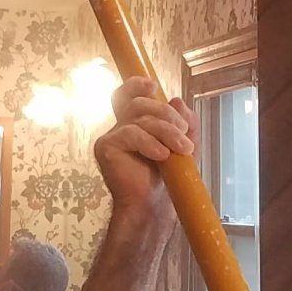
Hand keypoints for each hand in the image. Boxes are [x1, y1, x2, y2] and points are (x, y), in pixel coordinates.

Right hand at [92, 77, 195, 225]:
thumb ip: (185, 122)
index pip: (128, 95)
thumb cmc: (167, 177)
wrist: (153, 206)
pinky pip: (131, 134)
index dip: (137, 85)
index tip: (153, 86)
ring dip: (166, 131)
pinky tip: (162, 156)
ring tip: (181, 149)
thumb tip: (176, 99)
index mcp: (136, 123)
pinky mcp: (105, 147)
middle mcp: (120, 127)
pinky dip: (150, 143)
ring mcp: (111, 136)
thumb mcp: (185, 144)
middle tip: (184, 134)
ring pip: (139, 117)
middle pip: (140, 103)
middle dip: (167, 115)